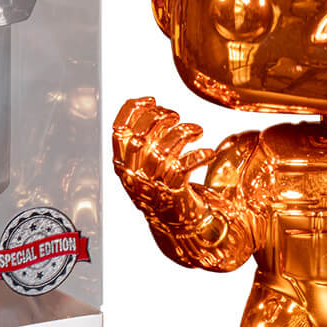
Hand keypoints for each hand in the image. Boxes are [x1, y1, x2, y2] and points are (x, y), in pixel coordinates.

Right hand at [113, 97, 215, 224]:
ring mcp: (152, 185)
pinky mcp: (173, 193)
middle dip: (160, 120)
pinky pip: (184, 167)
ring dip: (183, 133)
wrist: (176, 225)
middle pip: (141, 138)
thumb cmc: (162, 188)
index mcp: (122, 166)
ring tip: (195, 130)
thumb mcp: (144, 164)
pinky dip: (198, 155)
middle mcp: (133, 176)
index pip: (119, 131)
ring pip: (164, 150)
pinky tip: (207, 152)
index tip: (152, 100)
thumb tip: (151, 107)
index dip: (133, 111)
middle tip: (175, 117)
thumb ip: (142, 140)